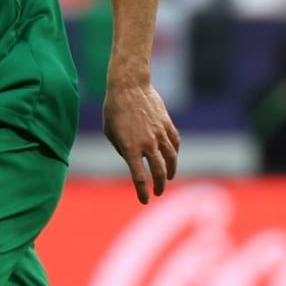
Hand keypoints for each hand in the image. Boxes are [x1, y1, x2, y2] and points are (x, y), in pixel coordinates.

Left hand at [102, 78, 180, 204]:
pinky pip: (175, 143)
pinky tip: (172, 158)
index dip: (143, 191)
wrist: (129, 86)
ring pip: (171, 159)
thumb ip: (121, 148)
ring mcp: (159, 134)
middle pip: (159, 171)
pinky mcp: (167, 124)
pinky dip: (175, 153)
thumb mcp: (110, 132)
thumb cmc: (114, 109)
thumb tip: (133, 159)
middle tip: (157, 192)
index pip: (139, 177)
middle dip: (159, 185)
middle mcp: (147, 143)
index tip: (145, 199)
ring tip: (169, 178)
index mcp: (130, 148)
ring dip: (171, 171)